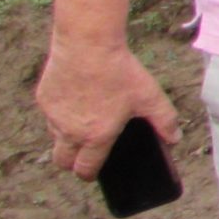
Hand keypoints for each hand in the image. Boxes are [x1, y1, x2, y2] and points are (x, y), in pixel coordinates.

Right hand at [36, 40, 179, 181]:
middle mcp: (70, 132)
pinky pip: (49, 114)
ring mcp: (53, 116)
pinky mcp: (43, 98)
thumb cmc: (120, 71)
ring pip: (54, 137)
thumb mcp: (150, 97)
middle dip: (72, 162)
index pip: (85, 170)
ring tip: (84, 120)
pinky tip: (76, 96)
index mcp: (96, 137)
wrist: (88, 44)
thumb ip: (165, 121)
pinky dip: (59, 112)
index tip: (93, 171)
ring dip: (66, 136)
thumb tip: (175, 139)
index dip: (89, 174)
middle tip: (85, 152)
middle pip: (62, 162)